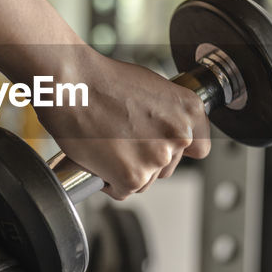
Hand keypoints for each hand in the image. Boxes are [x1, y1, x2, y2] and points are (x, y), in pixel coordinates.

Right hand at [37, 50, 211, 199]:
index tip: (161, 145)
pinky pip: (122, 191)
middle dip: (145, 160)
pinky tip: (99, 157)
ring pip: (144, 181)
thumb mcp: (151, 87)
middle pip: (167, 167)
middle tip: (121, 140)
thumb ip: (167, 114)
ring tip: (107, 144)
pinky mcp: (133, 177)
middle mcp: (180, 136)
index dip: (175, 149)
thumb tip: (164, 131)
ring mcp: (157, 158)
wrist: (72, 83)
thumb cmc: (102, 80)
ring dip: (126, 171)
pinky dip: (108, 180)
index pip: (199, 148)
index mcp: (189, 111)